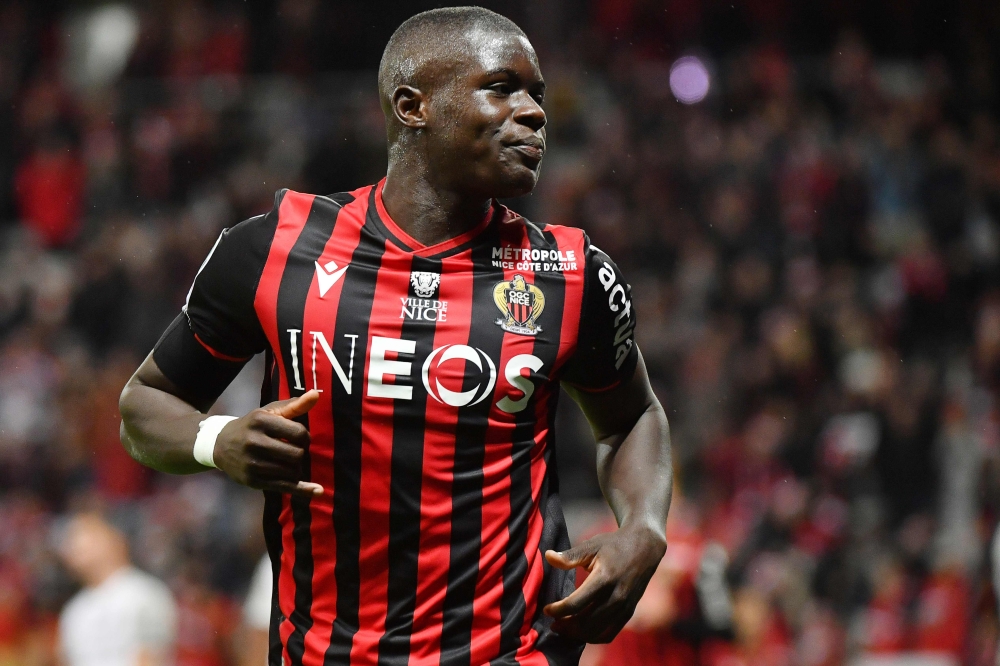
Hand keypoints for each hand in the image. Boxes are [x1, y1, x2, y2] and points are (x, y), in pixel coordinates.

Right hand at [213, 390, 323, 497]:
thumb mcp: (269, 412)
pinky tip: (317, 491)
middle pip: (297, 454)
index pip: (299, 433)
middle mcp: (254, 442)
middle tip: (293, 450)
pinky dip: (303, 490)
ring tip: (288, 462)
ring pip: (292, 471)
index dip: (305, 436)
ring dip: (297, 468)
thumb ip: (294, 405)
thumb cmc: (252, 426)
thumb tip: (316, 394)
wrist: (220, 444)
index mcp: (260, 421)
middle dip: (300, 452)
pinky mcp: (253, 480)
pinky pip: (284, 487)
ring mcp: (252, 464)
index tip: (298, 437)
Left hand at [543, 525, 666, 642]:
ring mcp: (624, 606)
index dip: (558, 610)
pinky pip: (609, 634)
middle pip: (585, 621)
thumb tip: (548, 556)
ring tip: (563, 628)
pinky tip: (581, 632)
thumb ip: (570, 555)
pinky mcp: (629, 612)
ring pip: (596, 631)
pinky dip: (593, 637)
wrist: (645, 547)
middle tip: (552, 622)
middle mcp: (616, 595)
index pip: (576, 603)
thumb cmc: (613, 545)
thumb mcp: (591, 546)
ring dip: (577, 634)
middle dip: (565, 625)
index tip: (546, 609)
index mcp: (604, 577)